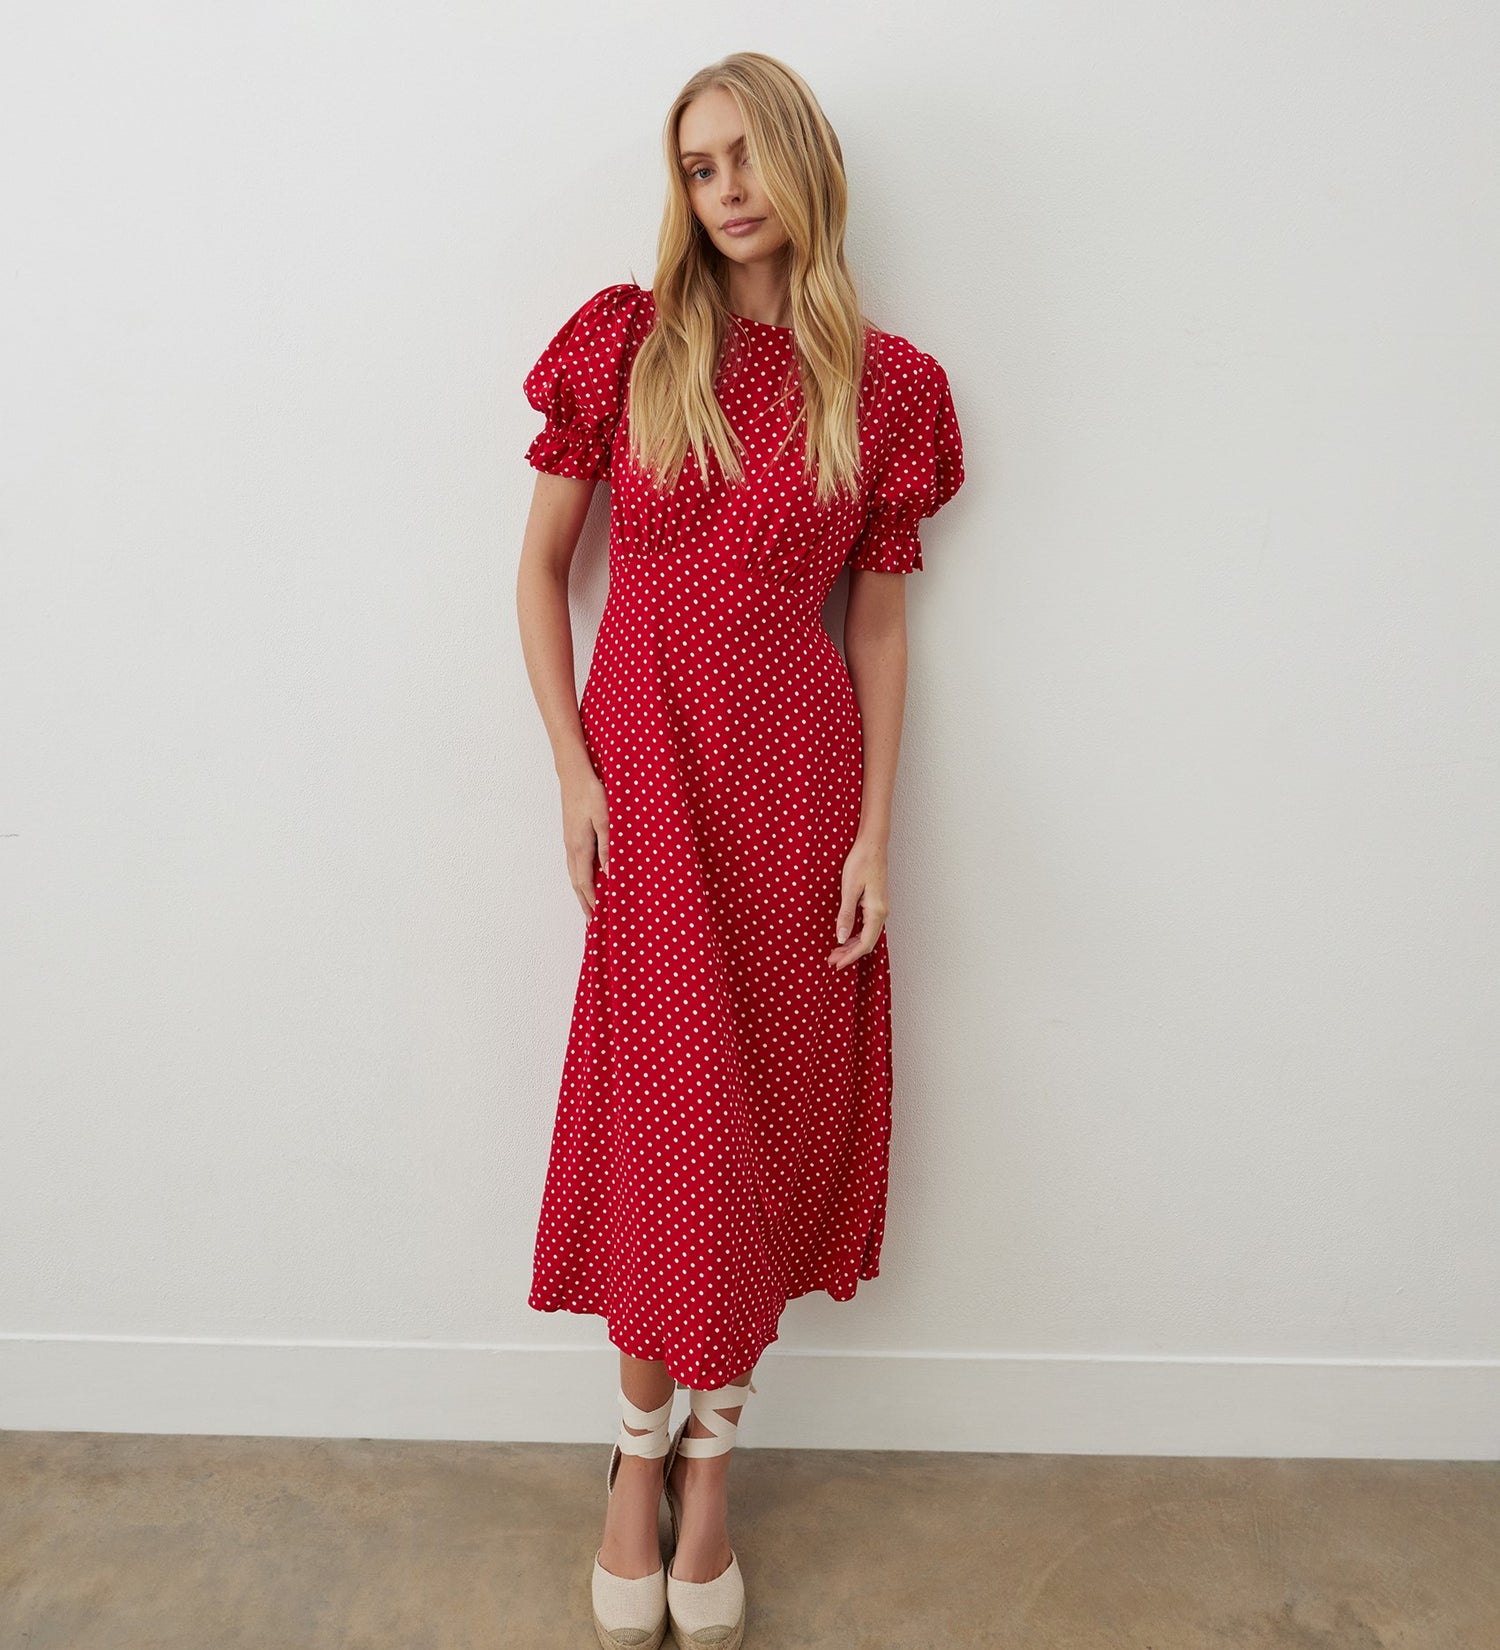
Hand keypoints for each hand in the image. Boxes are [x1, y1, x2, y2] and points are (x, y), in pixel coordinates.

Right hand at [559, 760, 608, 917]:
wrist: (574, 774)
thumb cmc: (592, 793)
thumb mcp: (605, 819)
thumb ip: (608, 847)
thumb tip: (610, 873)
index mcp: (581, 848)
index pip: (585, 883)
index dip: (591, 902)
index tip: (597, 919)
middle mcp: (572, 848)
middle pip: (577, 883)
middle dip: (584, 903)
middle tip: (591, 922)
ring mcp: (569, 841)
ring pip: (574, 874)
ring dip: (581, 892)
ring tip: (588, 905)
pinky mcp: (571, 835)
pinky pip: (574, 864)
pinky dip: (580, 878)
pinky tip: (586, 878)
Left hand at [829, 837, 888, 969]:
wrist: (873, 844)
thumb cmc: (861, 862)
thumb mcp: (849, 889)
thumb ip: (845, 915)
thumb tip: (840, 938)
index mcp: (876, 912)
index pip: (864, 944)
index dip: (850, 956)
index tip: (836, 964)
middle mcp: (882, 913)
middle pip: (867, 942)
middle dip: (849, 954)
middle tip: (831, 960)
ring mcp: (880, 908)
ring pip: (867, 935)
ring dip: (851, 945)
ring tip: (835, 952)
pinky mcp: (876, 903)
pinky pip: (867, 926)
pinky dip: (855, 935)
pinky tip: (844, 936)